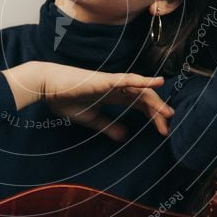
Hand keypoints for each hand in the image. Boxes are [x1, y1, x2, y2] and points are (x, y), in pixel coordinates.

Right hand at [39, 62, 174, 140]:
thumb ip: (108, 126)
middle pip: (145, 98)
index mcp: (114, 95)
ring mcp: (113, 82)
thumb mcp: (92, 119)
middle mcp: (117, 87)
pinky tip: (158, 82)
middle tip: (166, 128)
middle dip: (157, 112)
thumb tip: (124, 136)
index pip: (140, 105)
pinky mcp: (105, 80)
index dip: (153, 116)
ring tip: (168, 113)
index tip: (163, 131)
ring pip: (141, 90)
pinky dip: (143, 81)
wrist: (47, 87)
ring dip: (155, 101)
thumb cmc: (65, 99)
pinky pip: (128, 80)